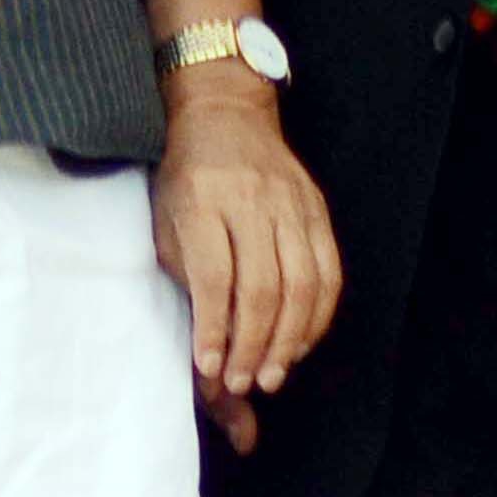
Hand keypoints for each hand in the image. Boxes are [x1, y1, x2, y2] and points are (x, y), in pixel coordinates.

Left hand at [150, 70, 339, 447]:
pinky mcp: (317, 209)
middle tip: (244, 383)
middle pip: (263, 286)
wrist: (225, 112)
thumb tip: (204, 357)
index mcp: (202, 199)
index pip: (216, 275)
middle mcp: (250, 200)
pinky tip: (300, 344)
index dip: (215, 327)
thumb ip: (186, 282)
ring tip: (272, 375)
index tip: (210, 368)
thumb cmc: (184, 178)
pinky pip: (329, 273)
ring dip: (290, 340)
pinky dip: (318, 317)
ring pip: (303, 284)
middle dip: (254, 345)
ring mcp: (291, 203)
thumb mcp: (166, 222)